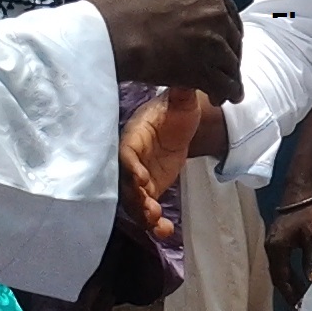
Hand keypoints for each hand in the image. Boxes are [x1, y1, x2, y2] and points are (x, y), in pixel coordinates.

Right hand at [87, 0, 243, 101]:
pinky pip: (224, 82)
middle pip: (231, 30)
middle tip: (219, 57)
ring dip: (228, 71)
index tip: (211, 28)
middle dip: (227, 45)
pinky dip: (227, 90)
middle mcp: (213, 7)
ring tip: (224, 83)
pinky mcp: (204, 68)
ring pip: (229, 58)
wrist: (109, 32)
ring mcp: (212, 39)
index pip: (220, 0)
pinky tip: (223, 96)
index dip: (217, 17)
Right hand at [120, 87, 201, 236]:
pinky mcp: (148, 190)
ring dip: (143, 213)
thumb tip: (187, 79)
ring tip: (157, 223)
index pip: (126, 152)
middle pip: (124, 181)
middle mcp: (131, 159)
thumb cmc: (176, 111)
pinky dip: (154, 223)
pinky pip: (146, 209)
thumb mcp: (182, 101)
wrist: (179, 126)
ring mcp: (138, 177)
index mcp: (134, 136)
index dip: (130, 166)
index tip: (141, 178)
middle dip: (134, 197)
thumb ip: (181, 93)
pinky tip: (165, 231)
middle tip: (149, 209)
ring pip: (133, 200)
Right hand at [264, 197, 311, 307]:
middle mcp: (270, 249)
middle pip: (277, 277)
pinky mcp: (275, 243)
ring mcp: (271, 246)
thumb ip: (310, 260)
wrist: (298, 193)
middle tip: (299, 307)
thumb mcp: (311, 237)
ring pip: (278, 272)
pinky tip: (296, 281)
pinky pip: (279, 264)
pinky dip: (287, 275)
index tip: (299, 307)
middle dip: (288, 293)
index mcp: (277, 249)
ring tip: (300, 298)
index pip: (282, 278)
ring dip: (288, 285)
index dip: (290, 293)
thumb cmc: (307, 213)